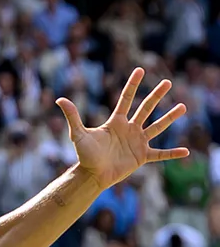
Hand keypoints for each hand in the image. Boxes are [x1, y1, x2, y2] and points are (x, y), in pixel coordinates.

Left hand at [56, 69, 187, 192]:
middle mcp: (129, 129)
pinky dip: (172, 154)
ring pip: (157, 127)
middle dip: (156, 95)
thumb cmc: (84, 156)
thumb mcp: (78, 134)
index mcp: (116, 122)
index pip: (126, 99)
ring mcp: (137, 142)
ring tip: (183, 107)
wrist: (91, 176)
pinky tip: (186, 152)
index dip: (132, 85)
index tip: (140, 70)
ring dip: (170, 117)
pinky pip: (160, 154)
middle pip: (145, 108)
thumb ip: (73, 116)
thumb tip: (60, 100)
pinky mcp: (142, 157)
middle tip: (167, 82)